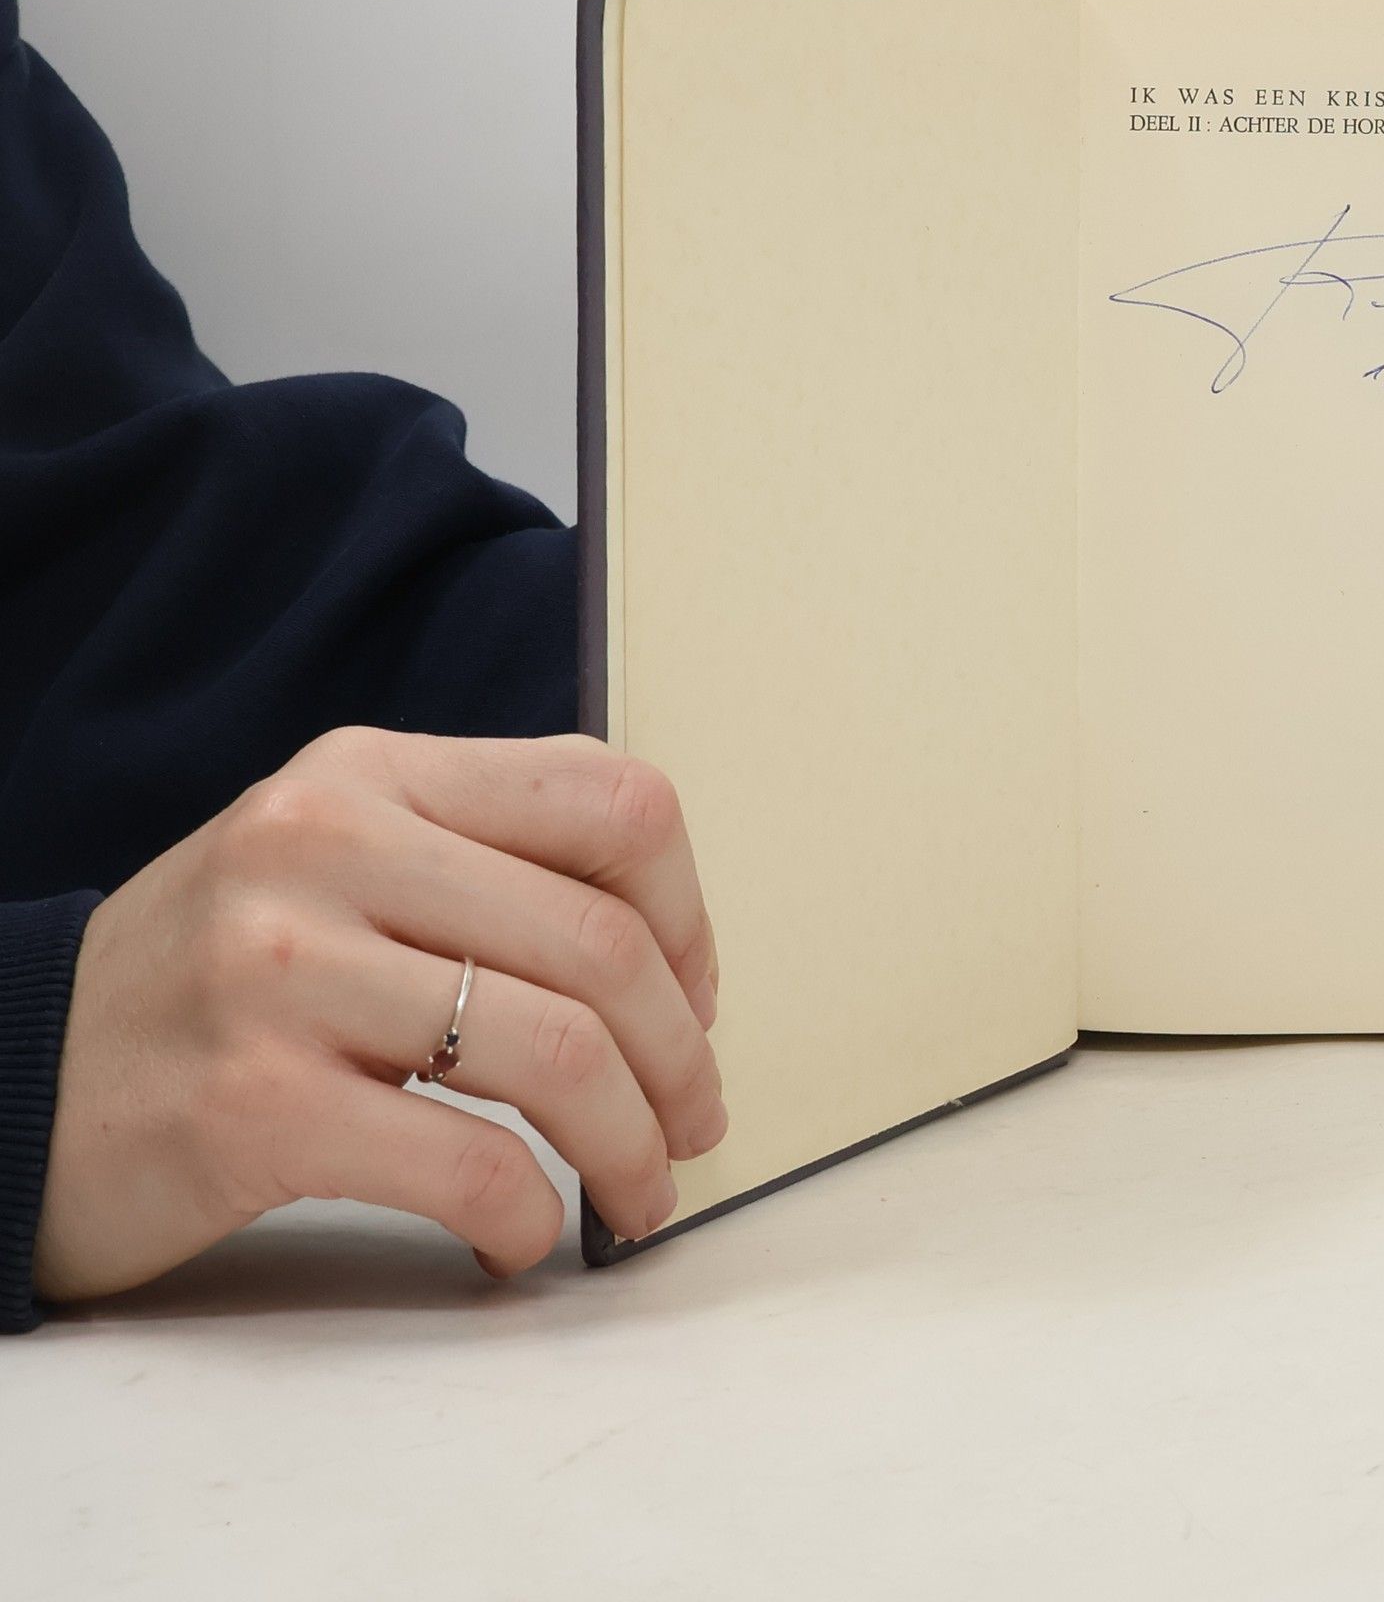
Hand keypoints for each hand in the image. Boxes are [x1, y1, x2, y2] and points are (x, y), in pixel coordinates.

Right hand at [33, 728, 724, 1301]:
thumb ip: (487, 870)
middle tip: (692, 1127)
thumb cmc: (223, 978)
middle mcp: (328, 843)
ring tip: (636, 1195)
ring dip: (635, 1149)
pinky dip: (532, 1217)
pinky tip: (521, 1235)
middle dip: (682, 1060)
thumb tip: (675, 971)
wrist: (18, 1079)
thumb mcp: (341, 863)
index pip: (612, 799)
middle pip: (603, 943)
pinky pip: (471, 1164)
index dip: (690, 913)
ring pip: (560, 1054)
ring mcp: (282, 968)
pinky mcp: (251, 1103)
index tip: (691, 1001)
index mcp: (374, 773)